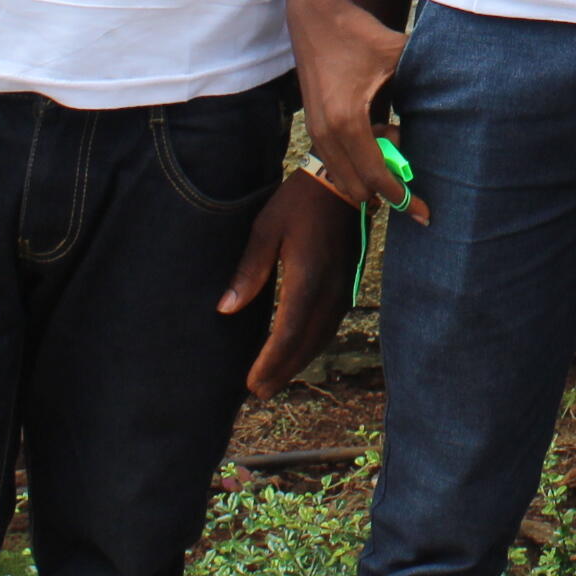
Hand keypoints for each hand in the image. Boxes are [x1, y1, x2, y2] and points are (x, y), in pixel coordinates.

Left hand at [219, 166, 364, 396]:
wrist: (343, 182)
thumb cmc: (298, 202)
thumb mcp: (265, 229)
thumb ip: (249, 271)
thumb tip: (226, 309)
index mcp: (307, 277)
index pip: (288, 333)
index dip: (270, 362)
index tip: (251, 383)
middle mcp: (330, 289)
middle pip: (307, 343)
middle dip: (282, 371)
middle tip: (259, 392)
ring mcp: (343, 287)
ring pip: (322, 337)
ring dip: (299, 362)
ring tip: (276, 380)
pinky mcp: (348, 283)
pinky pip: (331, 325)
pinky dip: (314, 344)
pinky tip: (301, 350)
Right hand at [286, 0, 420, 222]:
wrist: (315, 16)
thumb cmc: (357, 34)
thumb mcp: (398, 55)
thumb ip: (426, 78)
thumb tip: (460, 93)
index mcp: (348, 122)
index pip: (376, 177)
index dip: (402, 198)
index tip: (424, 213)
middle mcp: (326, 133)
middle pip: (358, 188)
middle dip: (387, 188)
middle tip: (411, 171)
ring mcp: (315, 132)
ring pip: (344, 177)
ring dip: (372, 172)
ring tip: (394, 135)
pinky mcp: (313, 126)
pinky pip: (336, 161)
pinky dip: (358, 160)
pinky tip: (379, 131)